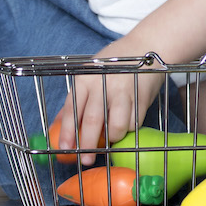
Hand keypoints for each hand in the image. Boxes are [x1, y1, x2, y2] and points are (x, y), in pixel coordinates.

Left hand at [54, 36, 164, 165]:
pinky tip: (128, 120)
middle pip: (93, 121)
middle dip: (88, 144)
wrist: (147, 46)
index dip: (67, 132)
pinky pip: (133, 122)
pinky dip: (129, 127)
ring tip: (113, 135)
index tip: (64, 149)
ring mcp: (125, 90)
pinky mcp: (142, 97)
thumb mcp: (92, 73)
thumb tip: (58, 125)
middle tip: (86, 160)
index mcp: (87, 78)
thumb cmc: (115, 62)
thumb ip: (78, 98)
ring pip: (116, 126)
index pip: (73, 109)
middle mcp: (104, 83)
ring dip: (113, 136)